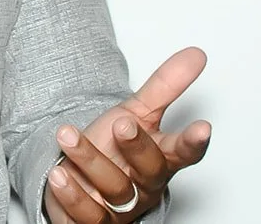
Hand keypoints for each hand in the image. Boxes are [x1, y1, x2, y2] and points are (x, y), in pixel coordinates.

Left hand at [44, 47, 210, 222]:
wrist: (80, 178)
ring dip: (91, 160)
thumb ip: (164, 86)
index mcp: (158, 159)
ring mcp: (118, 206)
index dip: (193, 142)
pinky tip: (59, 175)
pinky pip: (87, 215)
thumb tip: (195, 54)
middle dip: (138, 147)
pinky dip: (73, 196)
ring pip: (114, 190)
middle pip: (150, 170)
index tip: (202, 127)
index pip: (182, 152)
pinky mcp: (91, 219)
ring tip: (67, 134)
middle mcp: (142, 185)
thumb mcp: (135, 113)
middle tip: (121, 123)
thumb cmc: (112, 147)